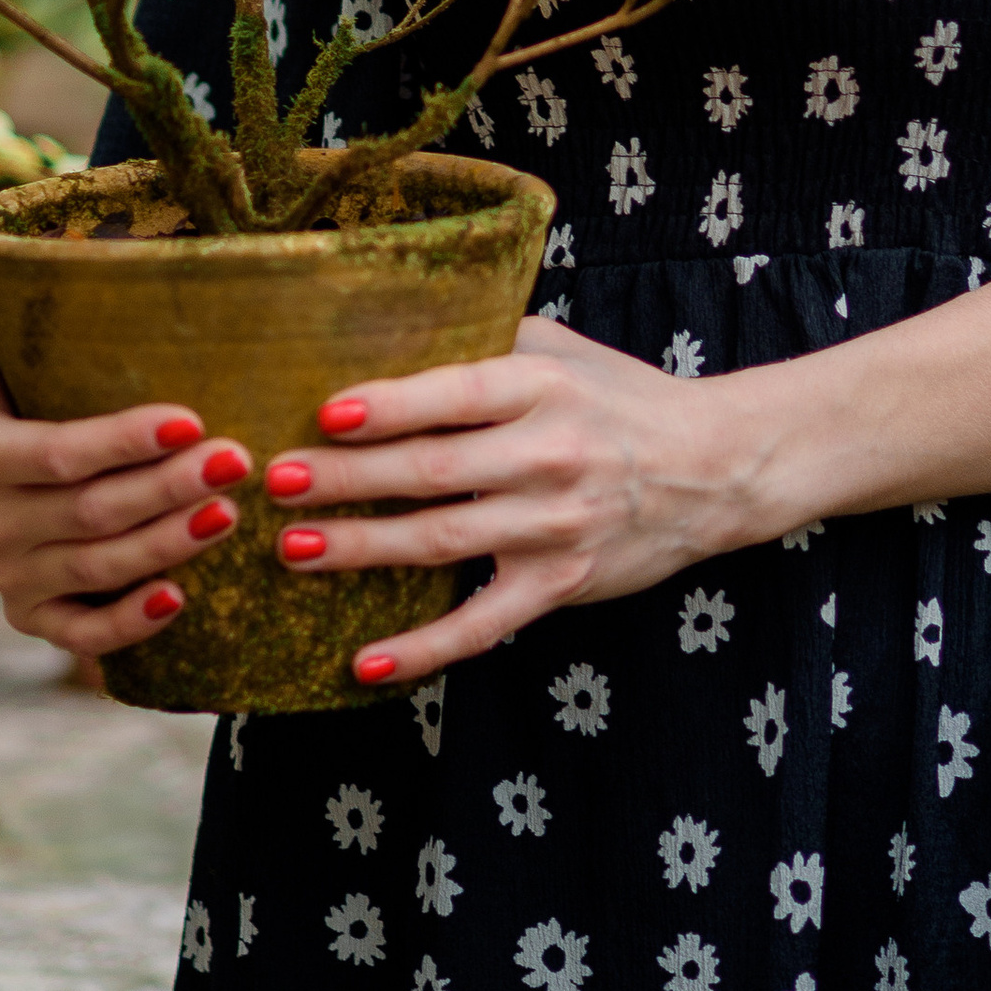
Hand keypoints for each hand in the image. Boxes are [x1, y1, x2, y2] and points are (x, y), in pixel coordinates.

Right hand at [0, 226, 250, 657]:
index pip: (54, 455)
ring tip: (231, 511)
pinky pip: (83, 633)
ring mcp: (12, 574)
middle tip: (237, 459)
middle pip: (90, 515)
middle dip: (166, 490)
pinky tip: (183, 597)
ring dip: (166, 545)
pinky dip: (130, 622)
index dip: (120, 443)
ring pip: (98, 570)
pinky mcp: (36, 614)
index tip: (190, 418)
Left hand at [263, 312, 766, 686]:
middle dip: (349, 478)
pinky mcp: (561, 585)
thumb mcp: (560, 350)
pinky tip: (364, 660)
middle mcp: (550, 454)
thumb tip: (381, 330)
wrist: (711, 465)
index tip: (325, 412)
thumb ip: (484, 342)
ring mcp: (556, 525)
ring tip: (293, 548)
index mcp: (545, 385)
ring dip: (362, 548)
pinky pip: (482, 624)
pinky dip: (423, 648)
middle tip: (279, 481)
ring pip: (443, 542)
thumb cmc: (617, 397)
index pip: (457, 393)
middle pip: (434, 471)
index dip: (391, 404)